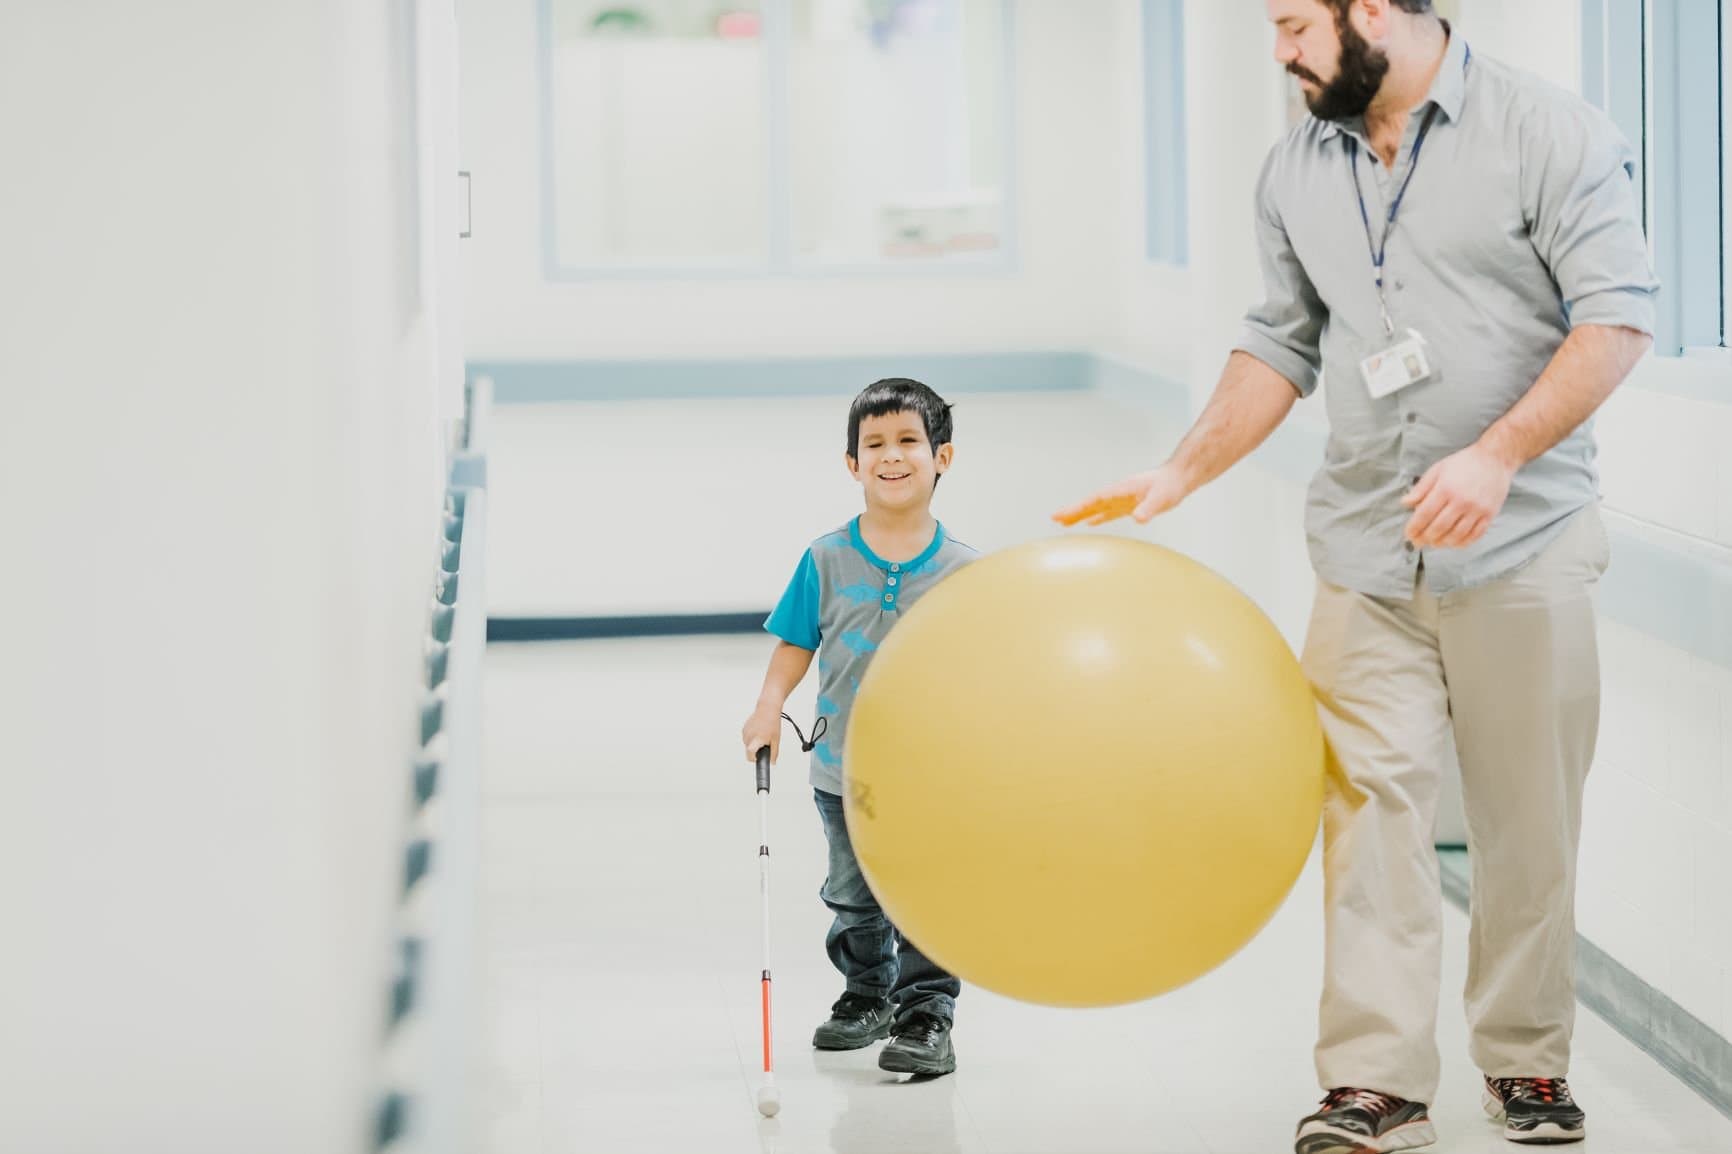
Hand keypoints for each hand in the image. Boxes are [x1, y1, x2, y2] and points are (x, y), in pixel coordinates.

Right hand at [742, 707, 780, 763]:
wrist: (767, 708)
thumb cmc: (772, 722)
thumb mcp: (776, 739)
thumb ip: (774, 753)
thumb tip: (772, 762)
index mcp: (757, 740)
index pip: (750, 755)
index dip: (754, 759)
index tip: (758, 758)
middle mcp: (748, 737)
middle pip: (749, 751)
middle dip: (756, 750)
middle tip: (765, 742)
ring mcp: (745, 732)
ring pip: (747, 744)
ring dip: (754, 743)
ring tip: (762, 734)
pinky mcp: (743, 728)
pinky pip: (746, 738)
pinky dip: (752, 737)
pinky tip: (758, 730)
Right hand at [1053, 463, 1189, 526]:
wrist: (1180, 477)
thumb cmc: (1170, 486)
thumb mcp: (1161, 498)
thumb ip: (1149, 508)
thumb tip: (1138, 518)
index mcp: (1120, 490)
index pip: (1093, 500)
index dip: (1076, 508)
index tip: (1060, 515)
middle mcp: (1118, 494)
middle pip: (1090, 504)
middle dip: (1073, 512)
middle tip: (1055, 519)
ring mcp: (1123, 498)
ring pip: (1097, 508)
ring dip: (1082, 515)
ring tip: (1065, 524)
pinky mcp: (1130, 504)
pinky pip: (1109, 512)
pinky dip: (1098, 517)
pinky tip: (1091, 523)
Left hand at [1401, 443, 1515, 548]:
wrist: (1495, 459)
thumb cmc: (1464, 463)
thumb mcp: (1438, 470)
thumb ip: (1421, 488)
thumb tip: (1405, 503)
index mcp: (1445, 489)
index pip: (1424, 515)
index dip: (1414, 528)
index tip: (1409, 534)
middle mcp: (1462, 501)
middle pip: (1439, 528)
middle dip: (1425, 538)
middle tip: (1418, 542)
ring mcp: (1477, 509)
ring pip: (1456, 535)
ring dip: (1442, 543)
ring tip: (1434, 543)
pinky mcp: (1490, 514)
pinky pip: (1475, 535)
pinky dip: (1462, 543)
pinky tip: (1454, 543)